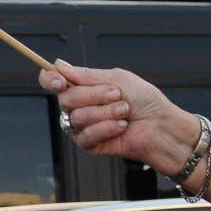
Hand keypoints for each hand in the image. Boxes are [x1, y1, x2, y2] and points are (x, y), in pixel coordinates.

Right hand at [52, 64, 198, 174]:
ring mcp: (83, 126)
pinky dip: (107, 128)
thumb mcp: (117, 78)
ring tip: (125, 111)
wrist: (161, 125)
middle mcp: (79, 106)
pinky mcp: (90, 145)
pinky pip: (86, 135)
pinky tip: (121, 127)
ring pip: (77, 117)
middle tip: (117, 95)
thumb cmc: (145, 101)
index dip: (50, 79)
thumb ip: (86, 75)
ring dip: (106, 112)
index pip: (53, 81)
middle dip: (94, 95)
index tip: (60, 80)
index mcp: (83, 87)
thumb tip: (59, 65)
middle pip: (65, 99)